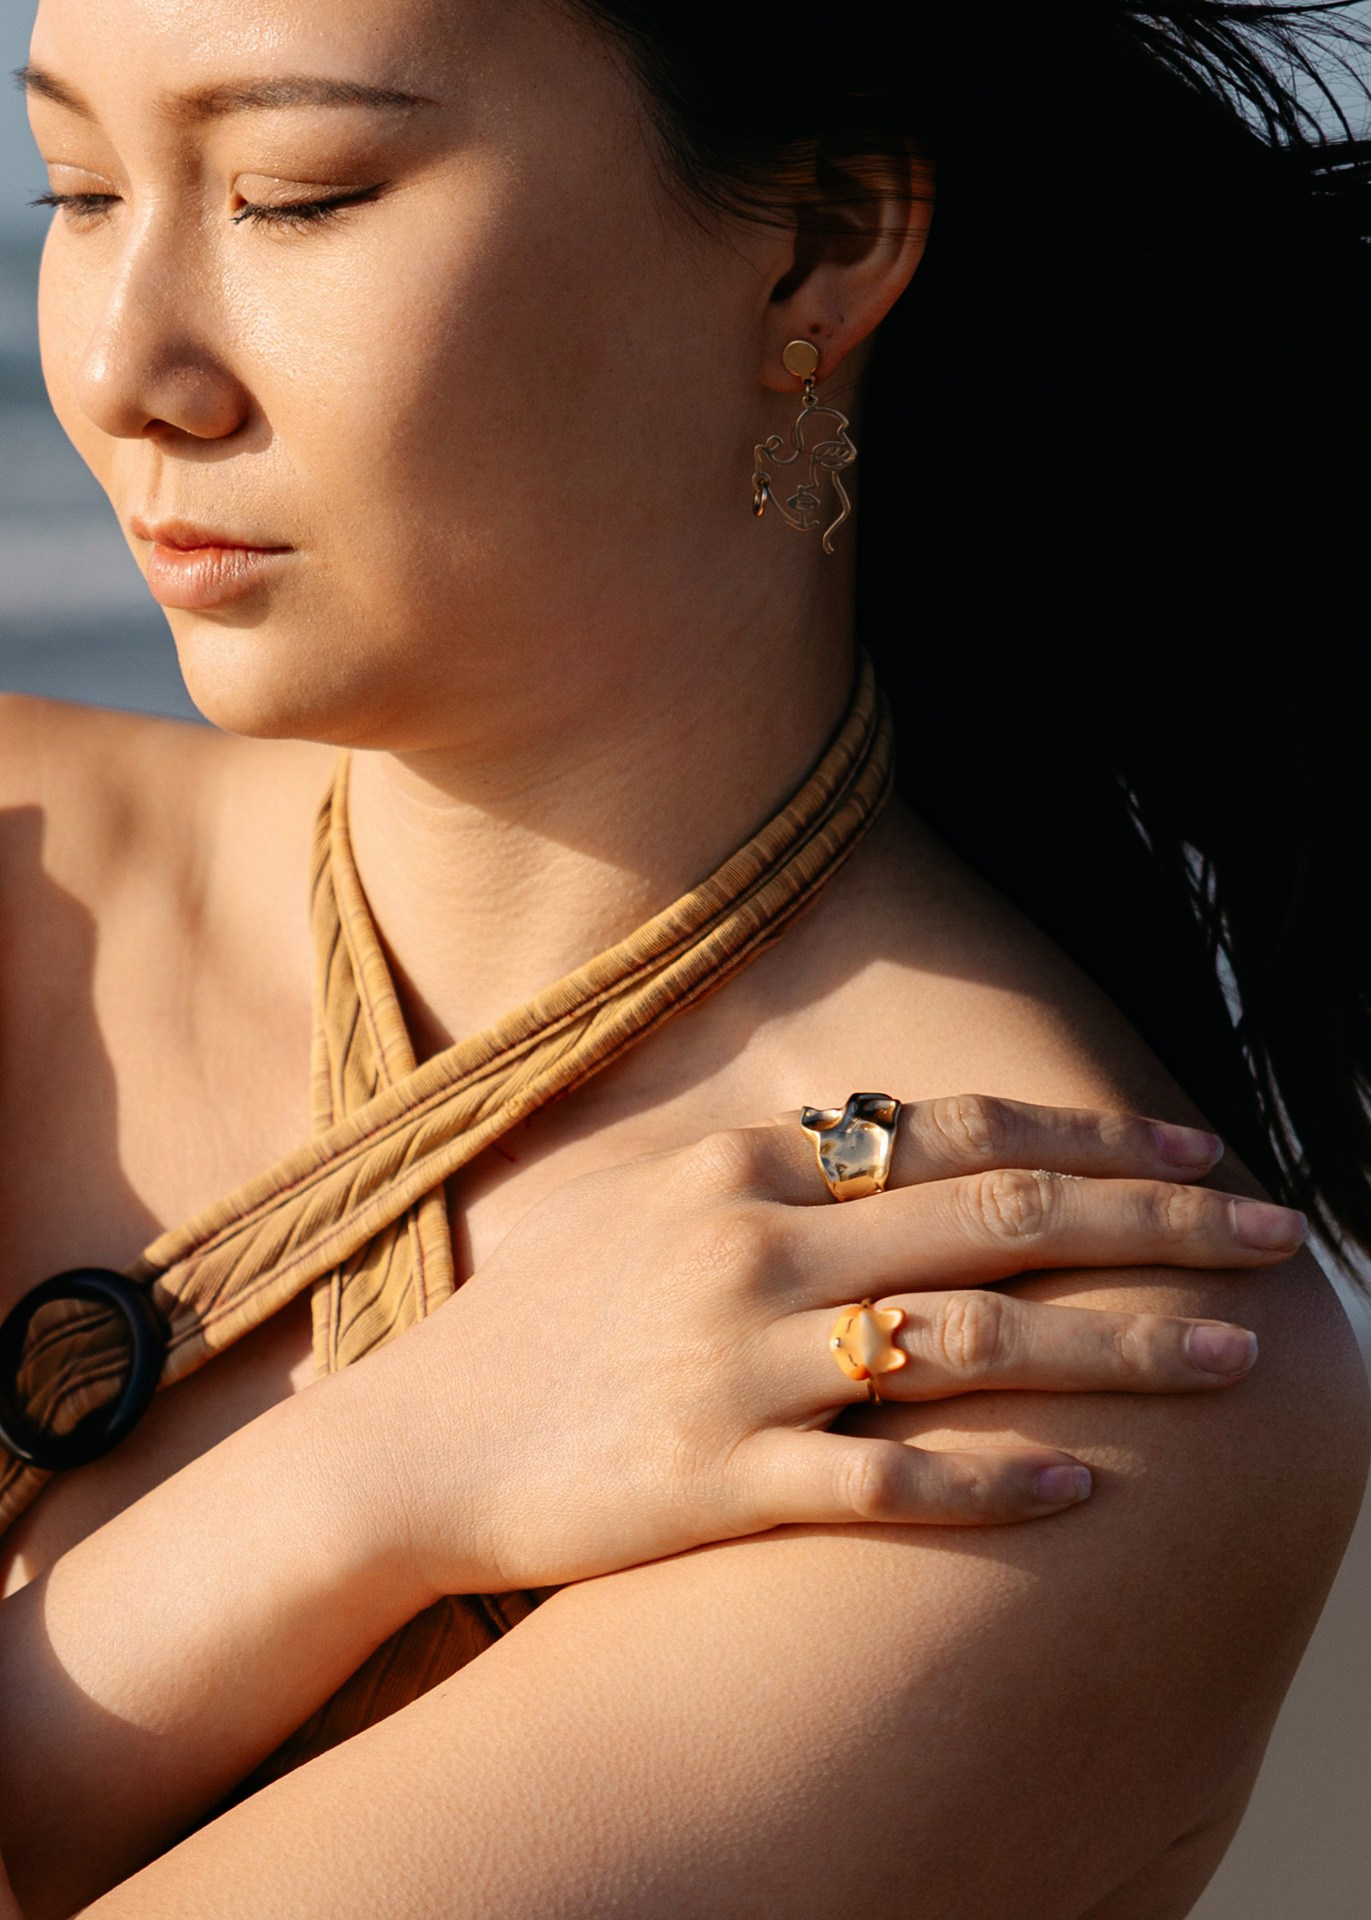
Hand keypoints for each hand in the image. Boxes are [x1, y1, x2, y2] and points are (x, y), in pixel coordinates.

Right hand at [367, 1095, 1304, 1600]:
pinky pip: (885, 1481)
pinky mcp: (716, 1479)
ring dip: (1120, 1347)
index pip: (957, 1132)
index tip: (1201, 1151)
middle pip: (1000, 1218)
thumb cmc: (546, 1325)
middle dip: (1158, 1220)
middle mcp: (753, 1247)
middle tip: (1276, 1234)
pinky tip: (1086, 1487)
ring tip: (1233, 1357)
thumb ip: (782, 1172)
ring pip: (972, 1342)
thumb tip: (905, 1146)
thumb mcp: (657, 1207)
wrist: (414, 1446)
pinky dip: (993, 1482)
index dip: (1095, 1136)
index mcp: (744, 1170)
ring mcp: (737, 1363)